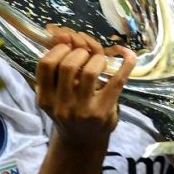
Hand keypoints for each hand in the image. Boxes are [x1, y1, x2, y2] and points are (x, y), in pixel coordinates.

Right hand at [35, 27, 135, 148]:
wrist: (82, 142)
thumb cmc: (69, 111)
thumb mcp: (55, 94)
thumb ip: (57, 67)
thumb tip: (61, 31)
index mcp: (46, 98)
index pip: (46, 64)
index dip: (58, 48)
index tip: (68, 44)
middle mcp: (61, 105)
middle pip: (68, 65)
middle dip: (79, 50)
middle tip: (86, 52)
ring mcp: (83, 110)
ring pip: (90, 71)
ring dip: (96, 57)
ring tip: (99, 58)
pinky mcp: (104, 111)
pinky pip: (117, 81)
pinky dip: (125, 63)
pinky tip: (127, 53)